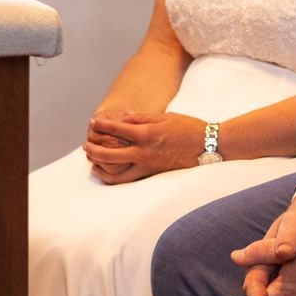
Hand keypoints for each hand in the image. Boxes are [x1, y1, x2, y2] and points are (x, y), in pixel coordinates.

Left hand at [85, 109, 200, 183]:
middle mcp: (145, 153)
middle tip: (86, 144)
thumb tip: (122, 120)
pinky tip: (107, 171)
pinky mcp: (153, 174)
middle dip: (93, 149)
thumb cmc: (189, 128)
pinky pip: (127, 178)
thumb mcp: (165, 117)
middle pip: (109, 154)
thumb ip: (142, 119)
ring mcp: (148, 166)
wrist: (209, 146)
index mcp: (148, 134)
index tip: (93, 123)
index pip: (116, 129)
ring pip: (115, 172)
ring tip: (91, 160)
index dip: (102, 125)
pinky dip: (113, 176)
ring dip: (99, 166)